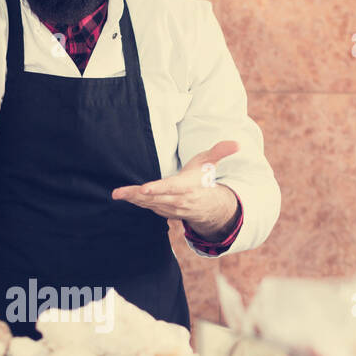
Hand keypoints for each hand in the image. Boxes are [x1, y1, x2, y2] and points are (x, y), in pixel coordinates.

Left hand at [112, 140, 239, 230]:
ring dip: (132, 199)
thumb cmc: (203, 180)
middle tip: (120, 193)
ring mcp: (169, 208)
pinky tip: (123, 196)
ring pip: (148, 204)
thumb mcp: (210, 163)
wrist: (206, 207)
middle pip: (155, 198)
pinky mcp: (162, 211)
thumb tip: (238, 143)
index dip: (158, 189)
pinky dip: (135, 202)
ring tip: (118, 194)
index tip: (145, 189)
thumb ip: (220, 151)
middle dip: (137, 196)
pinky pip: (147, 207)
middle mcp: (177, 200)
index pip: (171, 188)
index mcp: (187, 187)